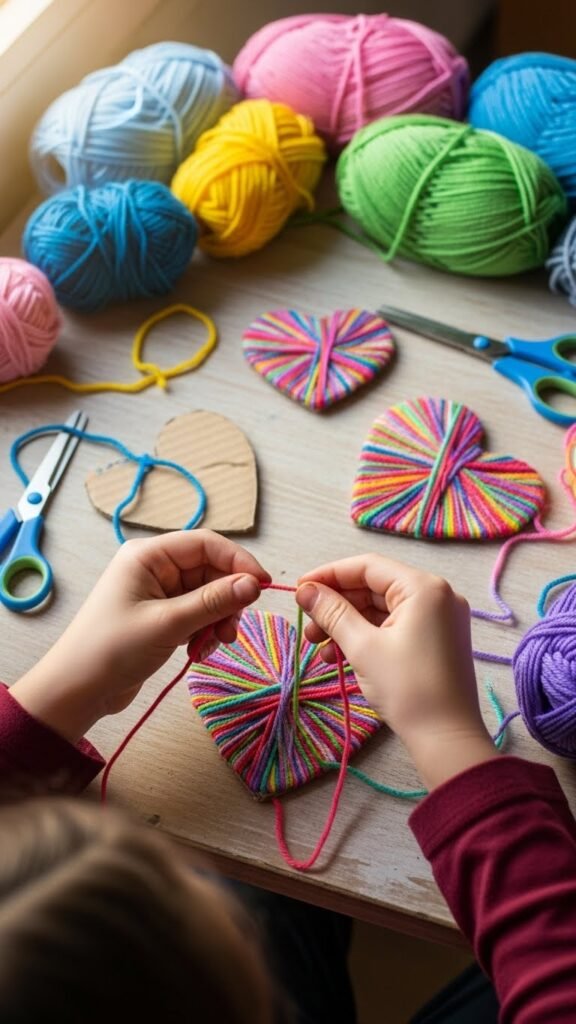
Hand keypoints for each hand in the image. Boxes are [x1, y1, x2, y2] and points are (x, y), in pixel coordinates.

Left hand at [12, 530, 269, 743]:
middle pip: (210, 570)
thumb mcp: (168, 624)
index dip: (238, 561)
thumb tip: (254, 584)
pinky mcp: (161, 616)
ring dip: (218, 619)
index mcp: (148, 555)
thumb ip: (213, 602)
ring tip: (216, 644)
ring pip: (208, 595)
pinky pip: (197, 614)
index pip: (206, 543)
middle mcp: (154, 568)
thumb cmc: (112, 650)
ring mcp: (158, 592)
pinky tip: (200, 651)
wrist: (76, 691)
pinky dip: (206, 630)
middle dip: (227, 598)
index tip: (263, 586)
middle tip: (233, 628)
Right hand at [296, 555, 497, 789]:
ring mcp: (439, 618)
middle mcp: (436, 595)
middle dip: (336, 606)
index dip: (329, 575)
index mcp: (423, 587)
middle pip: (374, 587)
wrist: (446, 739)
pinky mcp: (436, 639)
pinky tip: (338, 655)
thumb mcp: (362, 647)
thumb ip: (332, 612)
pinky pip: (394, 626)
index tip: (299, 589)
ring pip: (381, 609)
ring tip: (318, 647)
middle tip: (307, 626)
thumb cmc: (408, 689)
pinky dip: (366, 636)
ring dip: (347, 624)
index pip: (367, 566)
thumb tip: (305, 589)